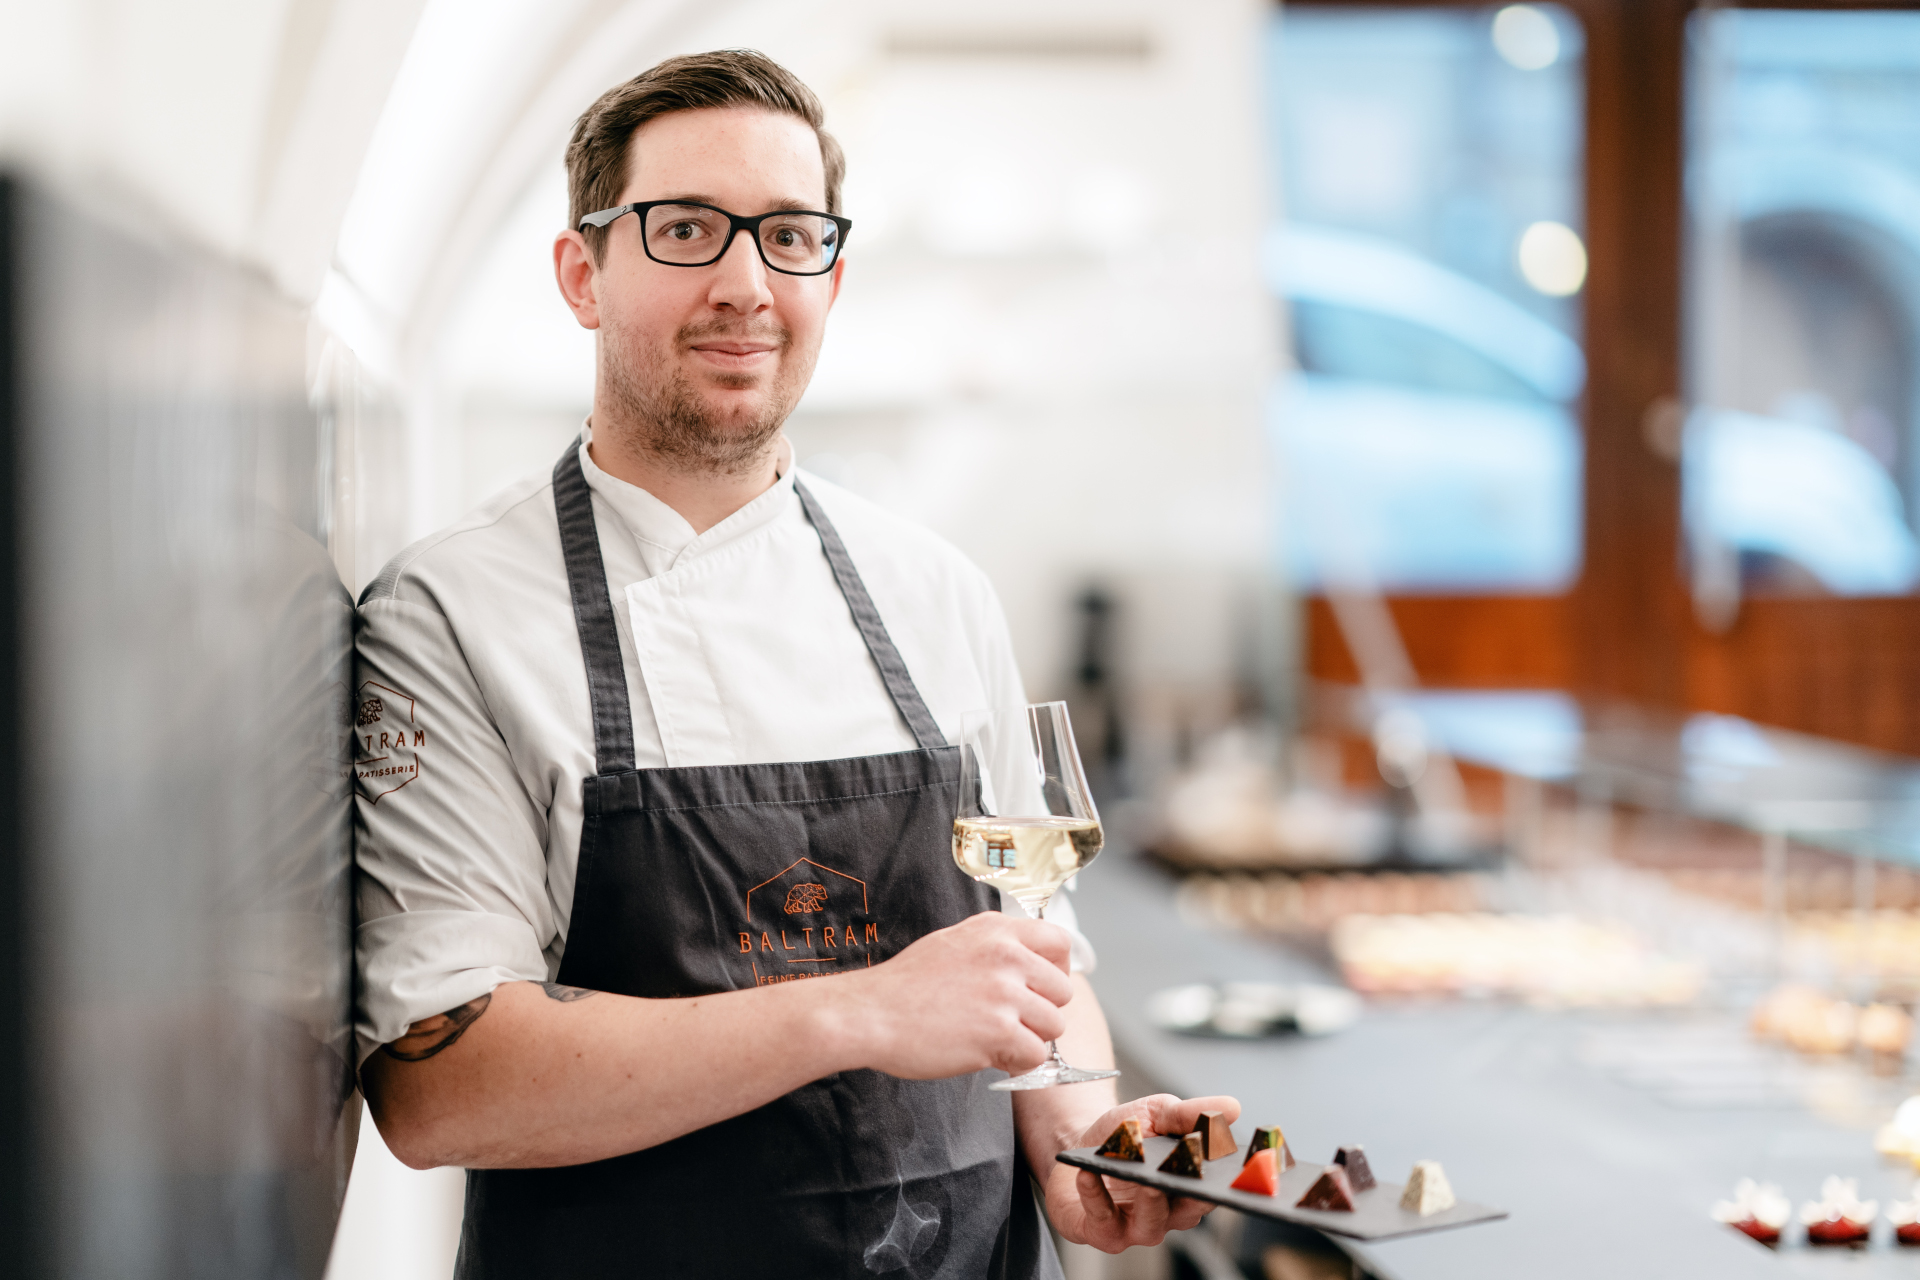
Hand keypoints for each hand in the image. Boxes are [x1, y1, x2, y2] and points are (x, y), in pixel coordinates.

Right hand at [842, 911, 1073, 1079]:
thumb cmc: (904, 987)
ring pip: (1054, 1025)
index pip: (1059, 941)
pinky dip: (1016, 1062)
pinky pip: (1036, 1055)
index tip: (1040, 989)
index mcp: (996, 930)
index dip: (1056, 971)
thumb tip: (1029, 966)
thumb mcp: (953, 944)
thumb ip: (994, 948)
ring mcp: (1004, 992)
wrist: (869, 1013)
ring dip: (1029, 1039)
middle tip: (1008, 1022)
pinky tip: (986, 1054)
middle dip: (1041, 1012)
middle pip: (1062, 990)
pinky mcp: (999, 1029)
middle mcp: (1005, 954)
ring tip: (993, 1039)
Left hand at [1043, 1093, 1241, 1252]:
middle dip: (1191, 1193)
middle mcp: (1169, 1214)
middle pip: (1188, 1212)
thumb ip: (1190, 1114)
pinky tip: (1090, 1172)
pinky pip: (1102, 1220)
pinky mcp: (1101, 1231)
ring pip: (1150, 1224)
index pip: (1214, 1190)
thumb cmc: (1127, 1134)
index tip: (1231, 1164)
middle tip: (1189, 1168)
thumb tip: (1232, 1108)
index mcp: (1189, 1188)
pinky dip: (1096, 1196)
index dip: (1224, 1181)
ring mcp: (1135, 1227)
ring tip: (1146, 1180)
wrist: (1079, 1143)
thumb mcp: (1158, 1113)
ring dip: (1150, 1202)